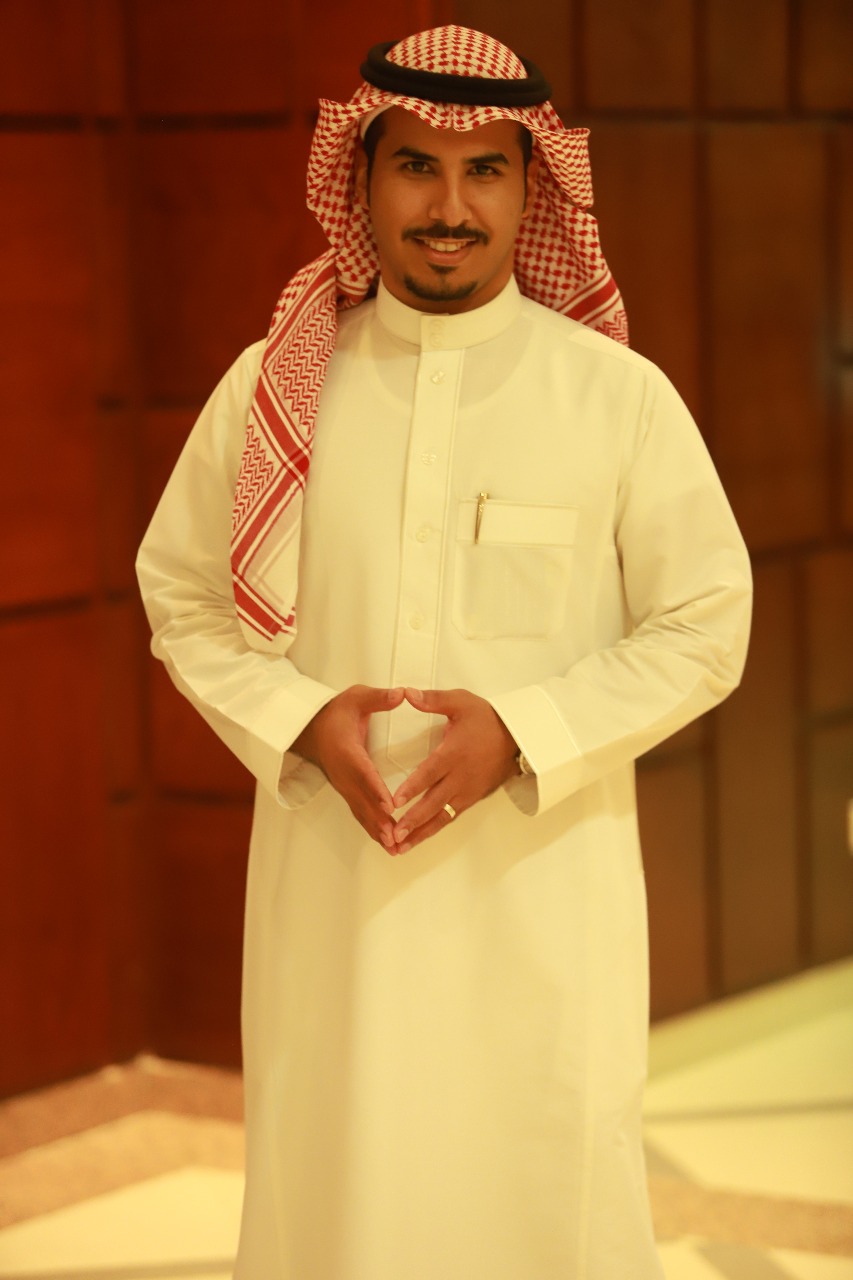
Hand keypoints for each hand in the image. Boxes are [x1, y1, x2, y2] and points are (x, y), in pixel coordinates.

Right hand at [293, 685, 404, 848]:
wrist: (311, 730)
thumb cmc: (336, 713)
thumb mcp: (356, 697)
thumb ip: (379, 698)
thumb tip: (401, 693)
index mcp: (347, 751)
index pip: (363, 772)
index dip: (375, 790)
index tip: (389, 805)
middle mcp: (344, 774)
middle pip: (362, 800)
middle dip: (379, 820)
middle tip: (396, 835)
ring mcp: (344, 786)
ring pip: (361, 812)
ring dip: (377, 831)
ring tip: (394, 848)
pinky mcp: (347, 793)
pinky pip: (360, 814)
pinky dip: (372, 830)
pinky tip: (387, 844)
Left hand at [390, 687, 518, 853]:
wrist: (518, 737)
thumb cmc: (487, 719)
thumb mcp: (461, 702)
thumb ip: (433, 700)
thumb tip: (407, 694)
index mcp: (455, 753)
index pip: (430, 773)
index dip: (413, 787)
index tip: (395, 801)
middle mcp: (461, 777)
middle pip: (434, 802)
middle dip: (413, 819)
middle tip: (394, 833)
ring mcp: (467, 791)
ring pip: (441, 816)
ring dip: (421, 832)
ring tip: (401, 847)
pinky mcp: (471, 798)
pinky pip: (450, 817)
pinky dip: (434, 829)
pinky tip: (419, 838)